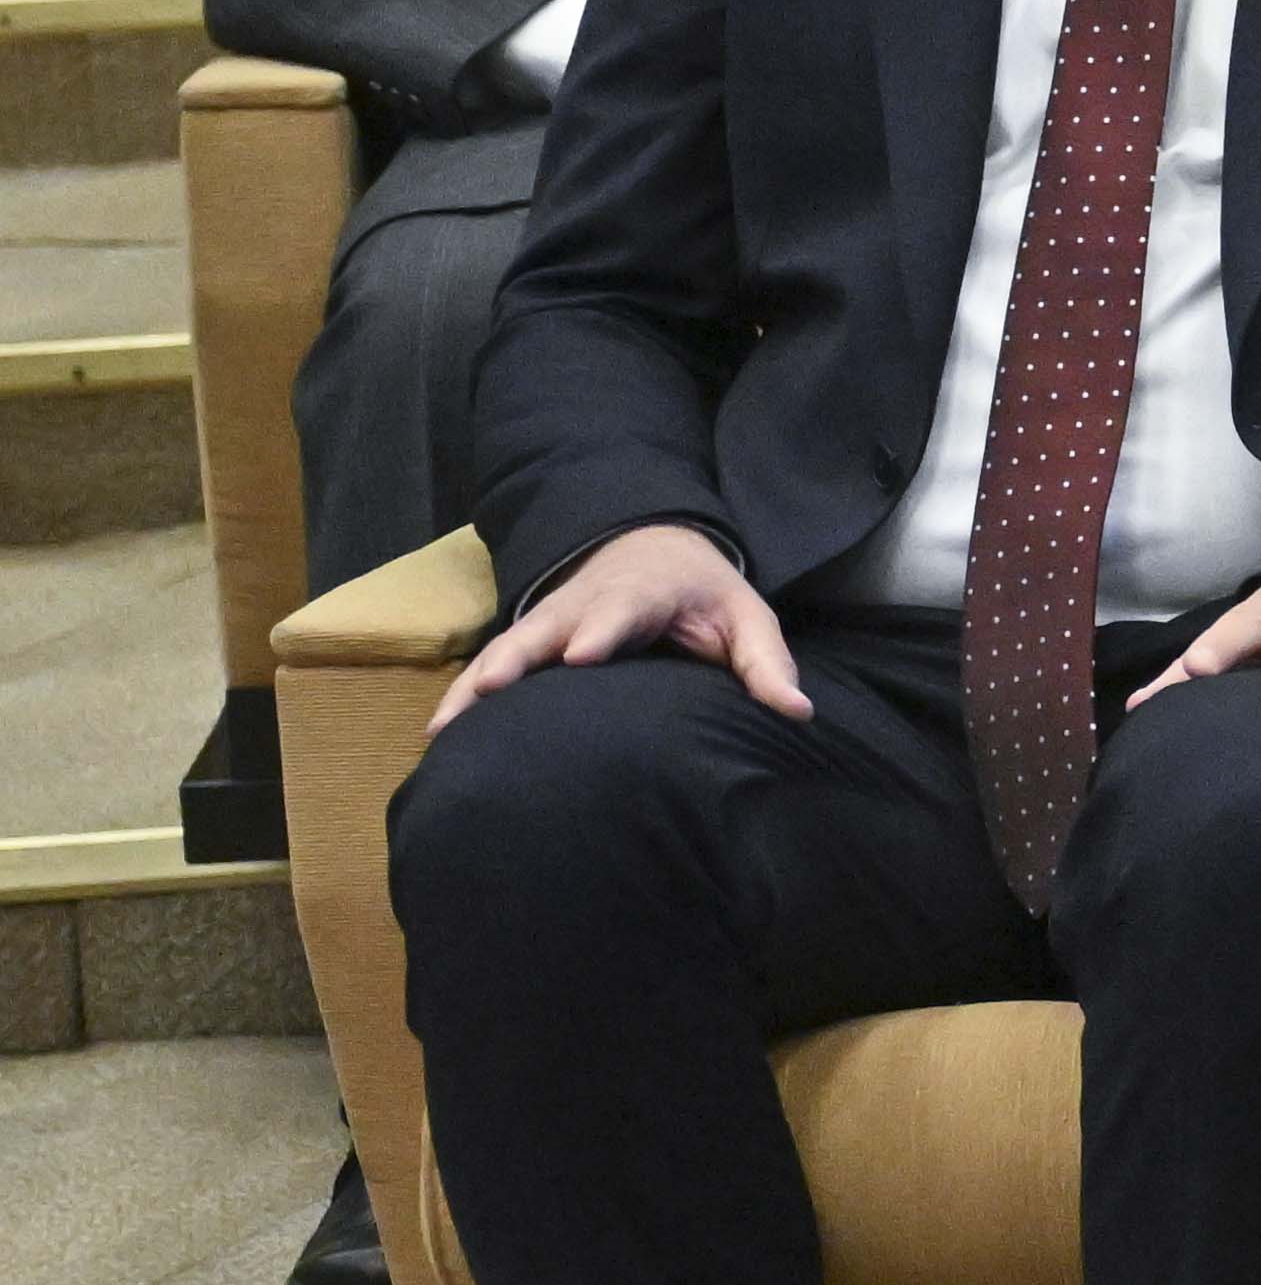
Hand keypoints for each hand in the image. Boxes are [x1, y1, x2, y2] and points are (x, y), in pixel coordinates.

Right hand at [430, 518, 804, 737]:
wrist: (654, 548)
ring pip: (506, 649)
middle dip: (519, 657)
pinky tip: (439, 736)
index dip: (600, 632)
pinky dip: (465, 696)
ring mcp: (550, 621)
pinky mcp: (530, 641)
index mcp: (642, 595)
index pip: (621, 612)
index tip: (581, 656)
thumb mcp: (746, 618)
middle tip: (493, 687)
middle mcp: (585, 605)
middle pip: (546, 629)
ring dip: (475, 685)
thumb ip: (767, 664)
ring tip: (443, 729)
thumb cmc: (705, 595)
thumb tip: (798, 712)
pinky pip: (493, 668)